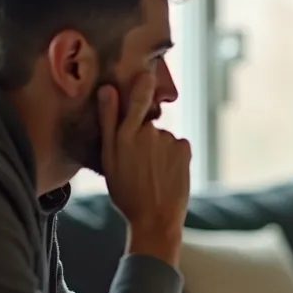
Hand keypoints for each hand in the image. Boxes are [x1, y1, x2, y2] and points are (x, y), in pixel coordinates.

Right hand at [98, 73, 191, 262]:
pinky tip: (167, 174)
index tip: (146, 73)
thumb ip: (107, 123)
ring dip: (159, 150)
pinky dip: (174, 156)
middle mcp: (147, 133)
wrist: (155, 219)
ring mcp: (168, 140)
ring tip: (153, 174)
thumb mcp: (108, 160)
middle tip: (140, 166)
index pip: (134, 100)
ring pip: (162, 138)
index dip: (141, 85)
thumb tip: (107, 89)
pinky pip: (177, 146)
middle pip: (147, 125)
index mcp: (124, 135)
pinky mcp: (184, 148)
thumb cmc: (126, 193)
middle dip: (144, 139)